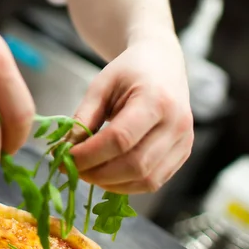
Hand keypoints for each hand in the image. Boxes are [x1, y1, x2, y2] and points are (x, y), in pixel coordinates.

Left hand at [70, 35, 192, 193]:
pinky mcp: (183, 153)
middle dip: (98, 174)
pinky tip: (107, 175)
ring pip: (146, 180)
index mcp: (156, 99)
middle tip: (73, 170)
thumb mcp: (100, 86)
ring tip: (87, 173)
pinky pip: (154, 181)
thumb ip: (83, 118)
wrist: (162, 63)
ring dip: (111, 183)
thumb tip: (64, 151)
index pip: (120, 139)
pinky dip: (127, 185)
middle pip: (135, 165)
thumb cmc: (130, 71)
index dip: (89, 155)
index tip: (65, 158)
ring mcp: (184, 141)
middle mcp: (177, 123)